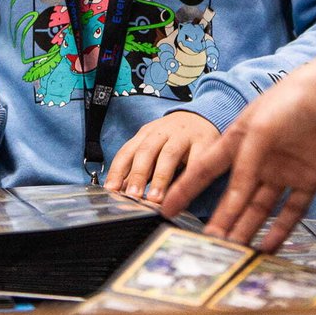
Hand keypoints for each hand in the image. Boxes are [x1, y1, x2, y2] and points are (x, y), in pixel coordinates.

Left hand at [104, 110, 219, 202]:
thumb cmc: (174, 138)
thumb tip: (119, 191)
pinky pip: (196, 159)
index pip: (127, 152)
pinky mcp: (204, 142)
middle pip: (146, 151)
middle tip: (132, 195)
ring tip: (155, 199)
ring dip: (160, 177)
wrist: (204, 116)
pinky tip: (184, 190)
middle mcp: (162, 132)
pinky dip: (188, 175)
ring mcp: (183, 136)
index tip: (111, 190)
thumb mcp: (154, 148)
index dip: (117, 171)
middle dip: (137, 174)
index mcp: (146, 134)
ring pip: (169, 155)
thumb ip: (137, 169)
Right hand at [161, 41, 315, 250]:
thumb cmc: (296, 97)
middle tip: (206, 244)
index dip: (186, 189)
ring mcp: (283, 171)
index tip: (167, 208)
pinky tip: (267, 247)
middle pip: (233, 196)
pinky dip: (280, 231)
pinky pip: (291, 211)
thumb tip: (231, 201)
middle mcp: (259, 159)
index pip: (206, 169)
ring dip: (246, 229)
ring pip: (259, 208)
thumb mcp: (260, 128)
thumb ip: (244, 166)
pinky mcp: (309, 180)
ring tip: (232, 252)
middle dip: (219, 220)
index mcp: (240, 139)